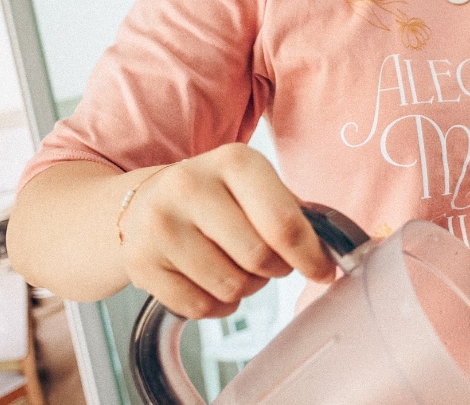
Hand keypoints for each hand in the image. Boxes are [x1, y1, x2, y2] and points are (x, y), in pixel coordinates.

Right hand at [117, 143, 334, 318]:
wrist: (143, 201)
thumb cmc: (217, 196)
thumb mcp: (254, 184)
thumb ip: (292, 213)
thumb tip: (329, 255)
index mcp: (233, 161)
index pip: (282, 222)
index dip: (309, 256)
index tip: (322, 272)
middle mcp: (191, 186)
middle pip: (258, 259)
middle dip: (274, 270)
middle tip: (269, 263)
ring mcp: (160, 225)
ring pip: (230, 287)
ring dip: (246, 288)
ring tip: (235, 266)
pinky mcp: (139, 263)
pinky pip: (199, 308)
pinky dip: (217, 306)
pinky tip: (211, 282)